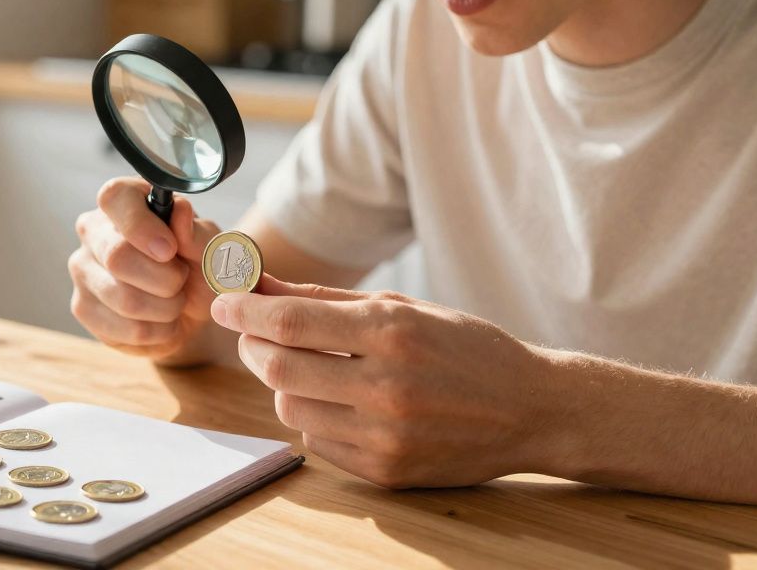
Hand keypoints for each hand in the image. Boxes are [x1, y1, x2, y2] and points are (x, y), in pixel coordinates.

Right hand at [69, 177, 220, 363]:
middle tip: (182, 280)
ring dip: (166, 308)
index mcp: (124, 200)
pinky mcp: (82, 308)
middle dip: (165, 278)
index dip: (141, 226)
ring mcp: (83, 269)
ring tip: (175, 301)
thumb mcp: (210, 248)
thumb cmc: (198, 267)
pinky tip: (161, 321)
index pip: (114, 198)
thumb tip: (180, 211)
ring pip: (124, 299)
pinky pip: (125, 329)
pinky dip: (158, 331)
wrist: (191, 312)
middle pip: (117, 256)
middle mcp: (94, 230)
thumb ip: (198, 232)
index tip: (169, 250)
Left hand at [210, 275, 557, 487]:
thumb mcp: (404, 307)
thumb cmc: (465, 348)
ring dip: (281, 384)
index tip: (223, 300)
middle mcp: (387, 386)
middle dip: (251, 344)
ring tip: (304, 367)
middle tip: (251, 332)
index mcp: (392, 333)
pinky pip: (317, 441)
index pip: (289, 323)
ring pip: (289, 409)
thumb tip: (259, 285)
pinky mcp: (386, 471)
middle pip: (277, 367)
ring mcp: (386, 435)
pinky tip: (337, 401)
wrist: (532, 410)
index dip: (243, 311)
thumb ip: (326, 300)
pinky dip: (312, 417)